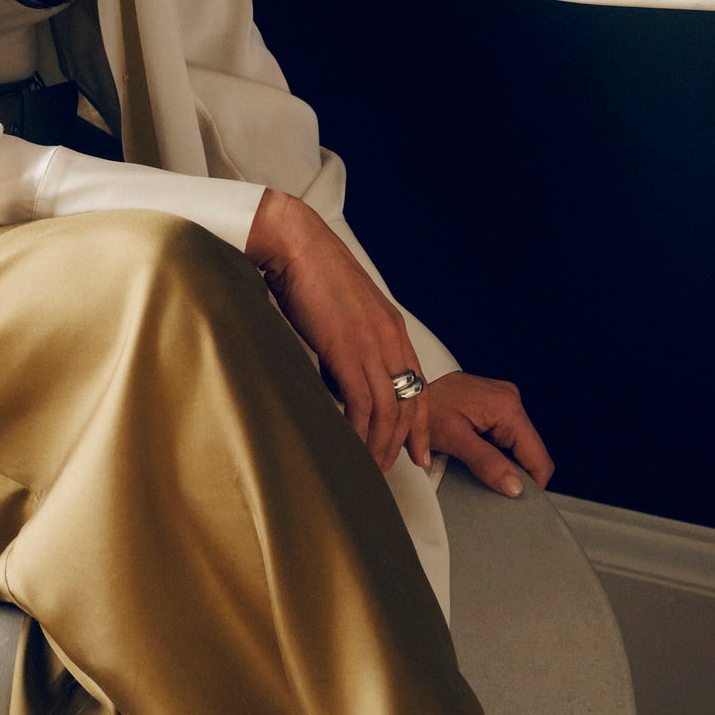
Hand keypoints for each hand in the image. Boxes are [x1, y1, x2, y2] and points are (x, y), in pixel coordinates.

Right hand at [242, 193, 553, 495]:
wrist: (295, 245)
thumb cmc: (310, 275)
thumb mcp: (344, 314)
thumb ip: (352, 345)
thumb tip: (341, 381)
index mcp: (392, 328)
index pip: (418, 385)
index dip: (420, 423)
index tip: (418, 451)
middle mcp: (390, 338)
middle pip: (409, 403)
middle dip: (401, 442)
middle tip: (388, 469)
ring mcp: (371, 345)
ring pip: (389, 409)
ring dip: (381, 444)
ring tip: (369, 468)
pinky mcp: (347, 350)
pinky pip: (363, 403)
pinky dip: (360, 431)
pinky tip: (352, 447)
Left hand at [415, 370, 552, 499]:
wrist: (404, 392)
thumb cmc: (423, 409)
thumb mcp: (454, 440)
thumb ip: (487, 463)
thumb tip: (514, 486)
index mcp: (507, 407)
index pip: (537, 457)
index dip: (531, 484)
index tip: (516, 501)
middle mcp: (510, 399)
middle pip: (529, 452)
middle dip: (513, 472)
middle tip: (486, 482)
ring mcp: (503, 400)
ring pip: (518, 445)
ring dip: (502, 461)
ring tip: (474, 462)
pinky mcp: (494, 404)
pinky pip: (505, 435)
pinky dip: (494, 450)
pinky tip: (474, 451)